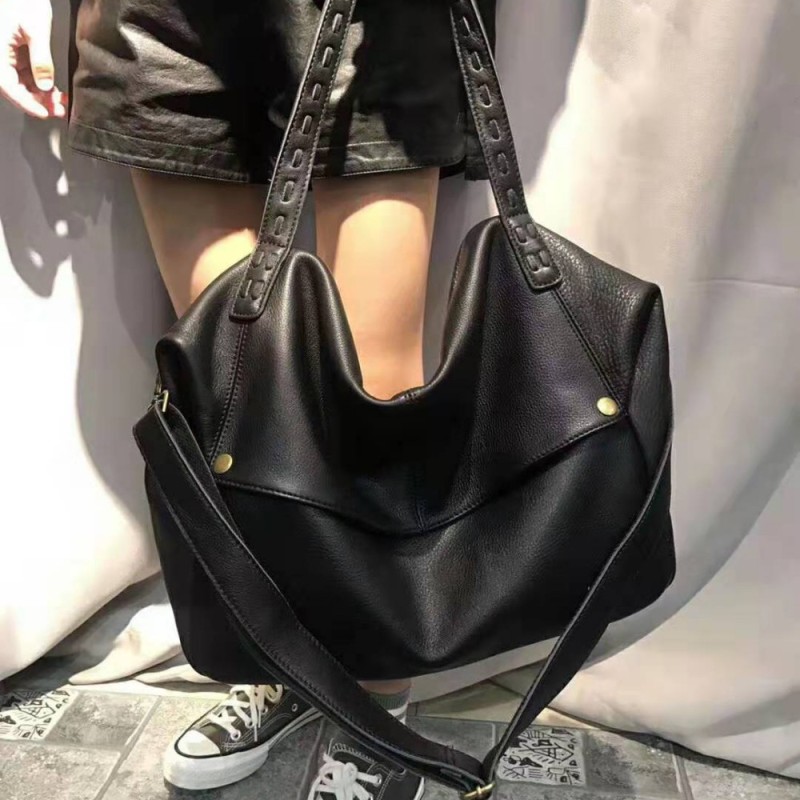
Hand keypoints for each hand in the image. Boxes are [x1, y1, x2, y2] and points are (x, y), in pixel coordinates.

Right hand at [0, 0, 65, 117]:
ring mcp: (4, 54)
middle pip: (13, 87)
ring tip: (61, 102)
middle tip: (58, 110)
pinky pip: (23, 73)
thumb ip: (41, 60)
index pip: (8, 85)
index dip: (26, 102)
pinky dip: (38, 82)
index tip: (44, 113)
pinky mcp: (11, 52)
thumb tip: (45, 86)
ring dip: (40, 94)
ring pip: (19, 82)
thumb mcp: (35, 29)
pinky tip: (54, 89)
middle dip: (37, 101)